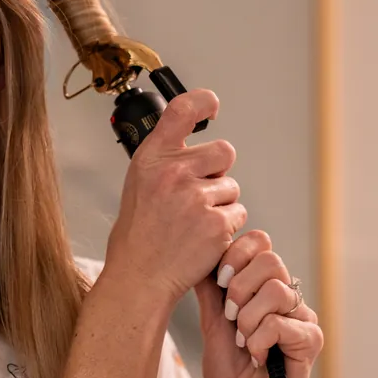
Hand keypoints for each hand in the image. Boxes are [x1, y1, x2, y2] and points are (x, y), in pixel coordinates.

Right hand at [103, 89, 246, 312]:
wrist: (140, 275)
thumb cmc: (139, 234)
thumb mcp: (139, 184)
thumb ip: (165, 162)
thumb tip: (195, 149)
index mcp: (152, 159)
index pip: (181, 111)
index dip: (202, 102)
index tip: (211, 106)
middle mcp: (174, 172)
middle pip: (223, 151)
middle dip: (218, 172)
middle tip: (197, 195)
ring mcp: (196, 197)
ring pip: (231, 187)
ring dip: (221, 204)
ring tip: (193, 223)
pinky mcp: (215, 222)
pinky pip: (238, 213)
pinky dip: (226, 227)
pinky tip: (202, 237)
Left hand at [193, 231, 322, 377]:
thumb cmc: (229, 371)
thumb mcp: (211, 323)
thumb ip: (210, 290)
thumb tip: (199, 253)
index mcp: (265, 287)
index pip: (261, 243)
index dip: (236, 254)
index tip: (220, 280)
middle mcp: (288, 297)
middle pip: (271, 259)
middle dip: (239, 287)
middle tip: (230, 316)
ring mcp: (302, 318)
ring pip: (277, 290)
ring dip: (248, 318)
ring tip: (243, 341)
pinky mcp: (311, 341)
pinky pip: (282, 323)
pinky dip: (259, 341)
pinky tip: (256, 358)